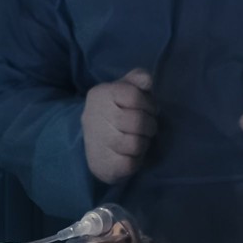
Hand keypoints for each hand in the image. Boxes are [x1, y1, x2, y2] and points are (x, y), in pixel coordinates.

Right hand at [83, 69, 157, 183]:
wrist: (93, 144)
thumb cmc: (117, 111)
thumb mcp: (126, 89)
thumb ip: (138, 79)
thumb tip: (148, 81)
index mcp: (100, 94)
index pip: (133, 96)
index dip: (149, 104)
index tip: (150, 109)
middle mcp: (93, 116)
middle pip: (137, 121)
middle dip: (150, 125)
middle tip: (147, 127)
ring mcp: (96, 141)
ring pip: (135, 144)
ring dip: (144, 143)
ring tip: (138, 139)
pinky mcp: (102, 164)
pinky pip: (130, 163)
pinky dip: (136, 160)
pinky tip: (130, 154)